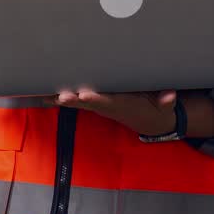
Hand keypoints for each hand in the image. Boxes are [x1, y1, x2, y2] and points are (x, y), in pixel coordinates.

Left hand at [49, 88, 177, 135]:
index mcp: (120, 104)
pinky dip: (61, 97)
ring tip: (43, 92)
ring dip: (60, 98)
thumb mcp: (163, 105)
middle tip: (58, 95)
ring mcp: (99, 105)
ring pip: (77, 101)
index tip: (82, 95)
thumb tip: (170, 96)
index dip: (93, 98)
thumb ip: (166, 100)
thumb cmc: (155, 107)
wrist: (149, 120)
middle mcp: (106, 105)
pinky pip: (76, 99)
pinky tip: (45, 93)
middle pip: (86, 102)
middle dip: (72, 99)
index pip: (104, 101)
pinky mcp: (95, 102)